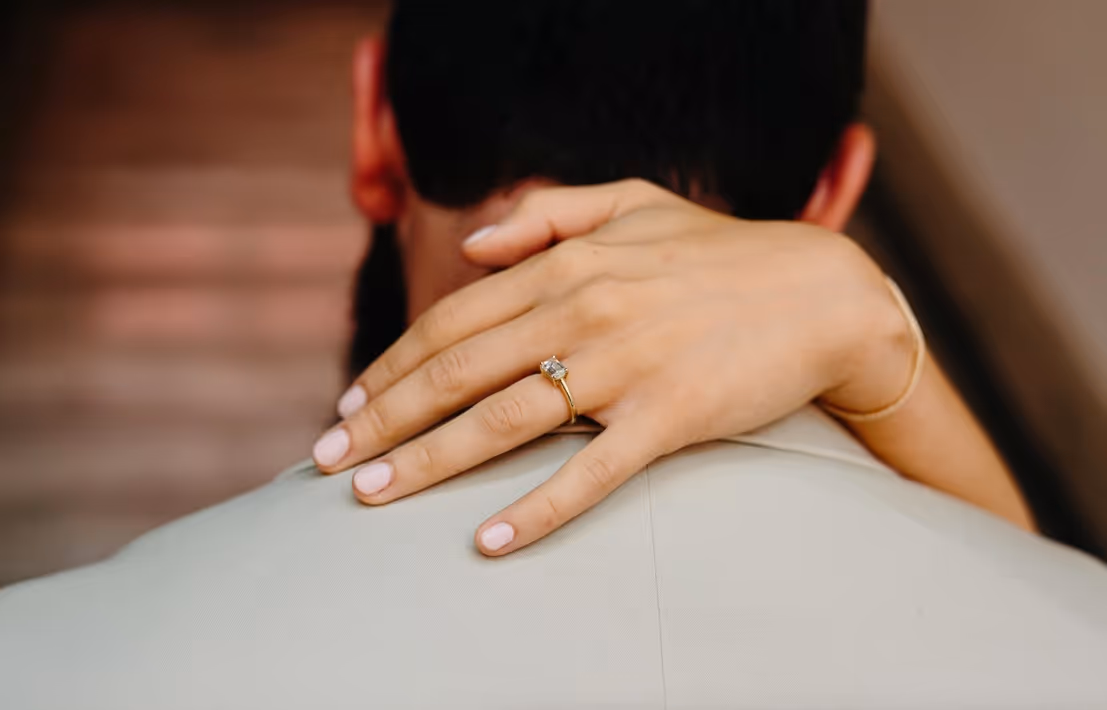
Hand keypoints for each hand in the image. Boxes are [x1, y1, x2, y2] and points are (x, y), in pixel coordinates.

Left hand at [313, 179, 914, 554]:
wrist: (822, 291)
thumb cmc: (720, 251)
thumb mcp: (633, 202)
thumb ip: (548, 212)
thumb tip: (477, 246)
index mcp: (568, 262)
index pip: (453, 320)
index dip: (394, 364)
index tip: (352, 402)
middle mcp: (584, 310)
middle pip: (457, 372)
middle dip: (384, 420)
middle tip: (329, 462)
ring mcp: (625, 365)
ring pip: (503, 421)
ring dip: (428, 462)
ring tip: (373, 496)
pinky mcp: (669, 417)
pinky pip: (589, 471)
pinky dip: (536, 509)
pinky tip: (488, 542)